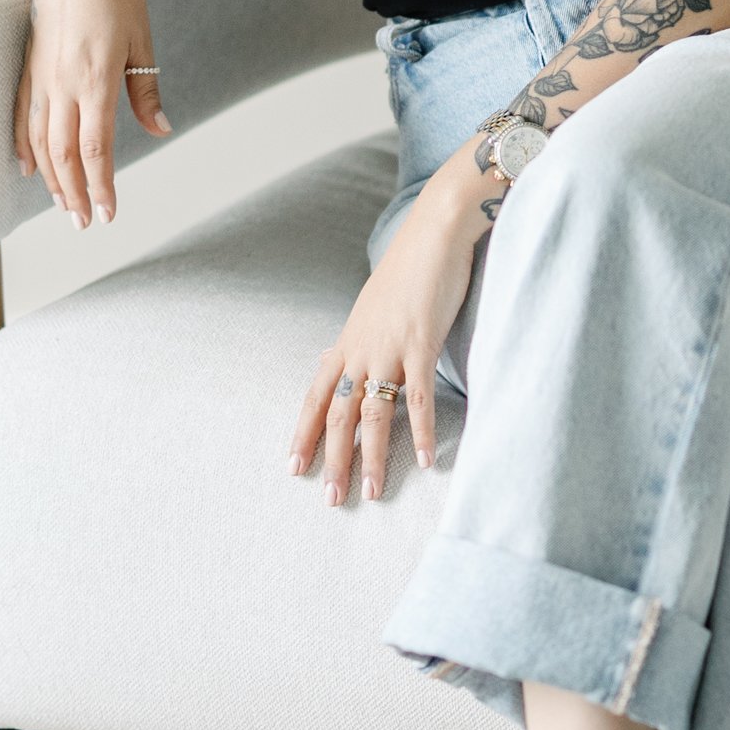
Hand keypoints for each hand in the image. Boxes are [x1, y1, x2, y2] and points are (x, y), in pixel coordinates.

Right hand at [15, 0, 170, 226]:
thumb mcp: (142, 41)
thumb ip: (146, 91)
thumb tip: (160, 131)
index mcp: (96, 79)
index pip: (94, 149)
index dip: (100, 186)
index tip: (107, 215)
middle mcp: (63, 84)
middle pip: (62, 154)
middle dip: (73, 194)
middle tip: (83, 225)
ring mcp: (41, 76)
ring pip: (38, 141)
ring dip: (50, 178)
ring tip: (62, 206)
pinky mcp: (29, 67)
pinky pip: (22, 116)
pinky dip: (23, 146)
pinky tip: (27, 169)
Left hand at [290, 151, 490, 502]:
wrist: (435, 231)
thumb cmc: (410, 266)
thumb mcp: (375, 304)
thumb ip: (362, 336)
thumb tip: (344, 357)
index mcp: (348, 339)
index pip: (315, 394)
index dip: (303, 432)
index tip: (294, 466)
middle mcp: (361, 348)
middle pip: (338, 413)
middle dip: (333, 458)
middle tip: (330, 498)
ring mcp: (389, 347)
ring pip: (374, 413)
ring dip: (372, 456)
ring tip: (373, 491)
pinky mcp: (421, 343)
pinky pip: (419, 397)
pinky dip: (423, 431)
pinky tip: (427, 459)